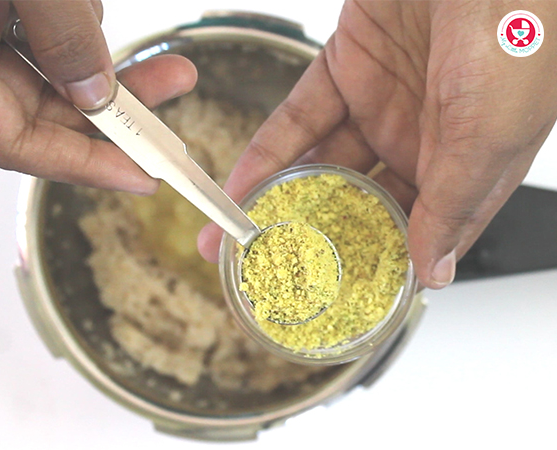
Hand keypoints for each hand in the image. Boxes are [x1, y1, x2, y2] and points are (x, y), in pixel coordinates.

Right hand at [0, 0, 196, 192]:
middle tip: (173, 85)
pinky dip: (75, 16)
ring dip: (97, 51)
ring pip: (49, 65)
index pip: (15, 143)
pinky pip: (42, 24)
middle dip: (115, 102)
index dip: (84, 165)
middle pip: (42, 109)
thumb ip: (60, 34)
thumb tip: (95, 93)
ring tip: (118, 9)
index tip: (143, 174)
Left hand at [198, 0, 556, 288]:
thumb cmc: (518, 36)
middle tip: (276, 272)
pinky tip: (243, 186)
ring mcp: (378, 106)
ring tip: (240, 240)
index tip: (336, 295)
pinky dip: (267, 153)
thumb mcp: (488, 138)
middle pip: (356, 203)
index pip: (415, 232)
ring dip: (277, 201)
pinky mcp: (345, 68)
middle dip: (314, 238)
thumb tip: (435, 270)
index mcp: (462, 167)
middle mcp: (418, 141)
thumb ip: (453, 204)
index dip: (376, 263)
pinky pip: (297, 119)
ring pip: (319, 165)